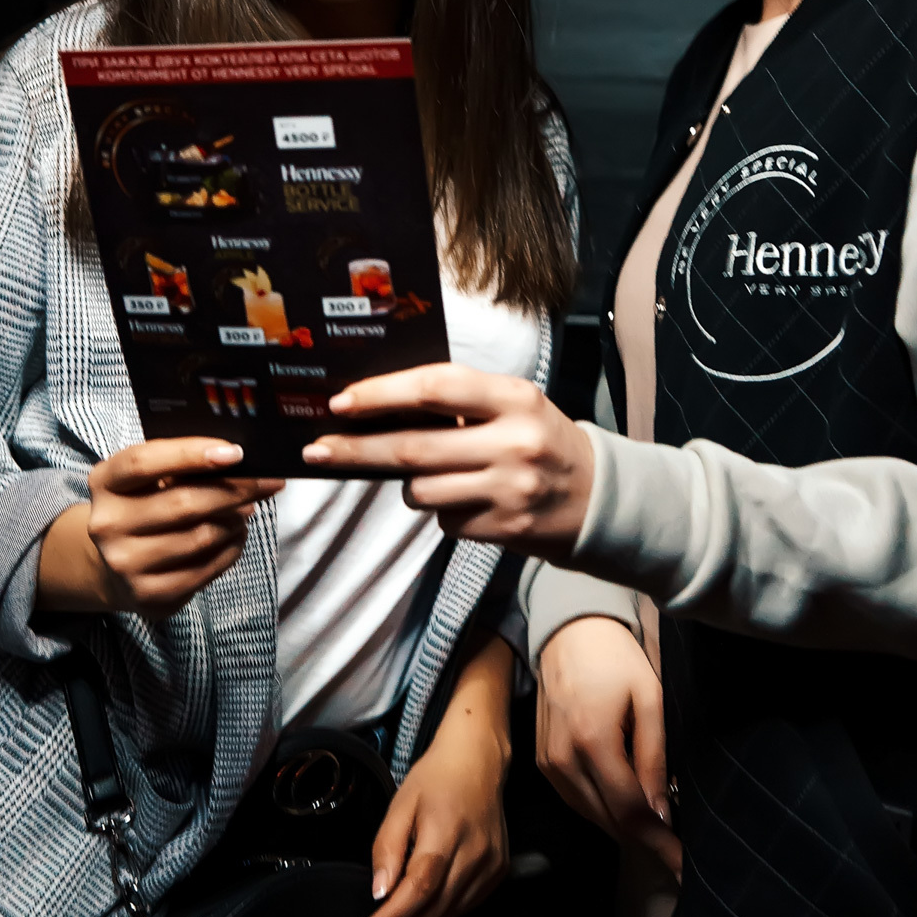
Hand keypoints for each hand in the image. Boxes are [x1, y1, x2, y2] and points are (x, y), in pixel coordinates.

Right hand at [36, 439, 283, 620]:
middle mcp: (107, 524)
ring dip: (235, 521)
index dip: (190, 453)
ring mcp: (125, 563)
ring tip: (248, 510)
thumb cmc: (144, 507)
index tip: (235, 453)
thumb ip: (182, 465)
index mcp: (104, 483)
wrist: (115, 565)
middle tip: (267, 482)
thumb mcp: (149, 479)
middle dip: (234, 490)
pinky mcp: (149, 594)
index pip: (143, 461)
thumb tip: (238, 460)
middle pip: (183, 502)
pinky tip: (236, 535)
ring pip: (200, 536)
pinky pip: (205, 569)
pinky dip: (231, 548)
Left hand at [302, 365, 594, 559]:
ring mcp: (510, 489)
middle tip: (317, 450)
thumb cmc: (540, 440)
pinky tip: (470, 501)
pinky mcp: (505, 529)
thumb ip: (459, 403)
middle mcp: (514, 441)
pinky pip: (445, 520)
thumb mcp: (513, 406)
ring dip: (410, 485)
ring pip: (421, 491)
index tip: (340, 403)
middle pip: (414, 447)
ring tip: (435, 476)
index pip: (435, 387)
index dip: (381, 394)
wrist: (599, 496)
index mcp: (515, 397)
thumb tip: (378, 408)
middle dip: (356, 449)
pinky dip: (444, 511)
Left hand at [345, 633, 512, 916]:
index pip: (417, 888)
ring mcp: (491, 865)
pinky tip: (416, 914)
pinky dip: (437, 915)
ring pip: (447, 914)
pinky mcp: (498, 871)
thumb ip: (387, 848)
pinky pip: (463, 907)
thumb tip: (379, 893)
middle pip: (431, 910)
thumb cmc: (435, 778)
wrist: (479, 760)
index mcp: (446, 832)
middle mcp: (474, 853)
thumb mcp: (400, 804)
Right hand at [537, 616, 680, 878]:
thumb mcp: (650, 700)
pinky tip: (625, 805)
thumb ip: (654, 758)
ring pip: (592, 817)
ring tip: (658, 833)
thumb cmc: (617, 658)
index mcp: (593, 742)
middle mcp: (564, 760)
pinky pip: (577, 801)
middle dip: (646, 842)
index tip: (685, 868)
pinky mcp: (543, 762)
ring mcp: (548, 764)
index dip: (659, 845)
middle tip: (678, 853)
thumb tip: (662, 813)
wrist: (569, 632)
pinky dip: (603, 810)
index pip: (630, 812)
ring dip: (625, 828)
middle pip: (609, 822)